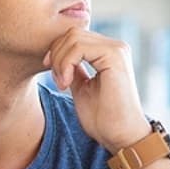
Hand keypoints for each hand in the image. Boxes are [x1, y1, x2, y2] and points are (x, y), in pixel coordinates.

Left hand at [43, 27, 150, 152]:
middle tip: (57, 80)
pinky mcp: (115, 57)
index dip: (56, 51)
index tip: (50, 72)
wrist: (119, 135)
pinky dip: (65, 64)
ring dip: (59, 61)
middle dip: (55, 55)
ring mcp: (117, 50)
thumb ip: (73, 68)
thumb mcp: (80, 86)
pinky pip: (79, 48)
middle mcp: (115, 47)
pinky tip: (66, 83)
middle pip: (72, 33)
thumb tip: (58, 53)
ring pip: (73, 38)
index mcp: (108, 52)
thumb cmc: (102, 116)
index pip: (74, 36)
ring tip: (62, 84)